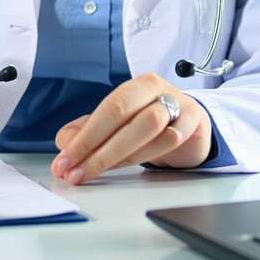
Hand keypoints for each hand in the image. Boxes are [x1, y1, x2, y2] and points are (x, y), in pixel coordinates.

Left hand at [51, 73, 212, 184]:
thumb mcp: (116, 127)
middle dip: (95, 149)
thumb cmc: (150, 126)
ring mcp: (179, 103)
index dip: (83, 138)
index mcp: (134, 86)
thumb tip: (65, 144)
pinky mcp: (196, 121)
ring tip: (98, 172)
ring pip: (149, 127)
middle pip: (123, 114)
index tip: (64, 162)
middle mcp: (156, 89)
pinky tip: (138, 165)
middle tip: (76, 173)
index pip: (105, 109)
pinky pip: (174, 138)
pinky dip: (153, 153)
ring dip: (120, 155)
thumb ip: (88, 133)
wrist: (192, 129)